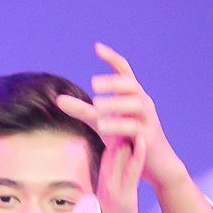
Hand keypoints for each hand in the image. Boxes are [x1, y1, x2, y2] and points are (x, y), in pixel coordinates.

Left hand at [55, 45, 188, 192]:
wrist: (153, 164)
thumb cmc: (127, 140)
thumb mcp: (102, 123)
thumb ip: (84, 111)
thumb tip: (58, 99)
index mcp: (133, 96)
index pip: (125, 71)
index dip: (112, 59)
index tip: (97, 47)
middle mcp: (143, 103)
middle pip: (131, 85)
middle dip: (114, 82)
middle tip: (94, 84)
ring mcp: (148, 119)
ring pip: (135, 105)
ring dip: (116, 103)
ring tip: (96, 105)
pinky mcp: (148, 138)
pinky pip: (135, 128)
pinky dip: (119, 126)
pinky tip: (103, 126)